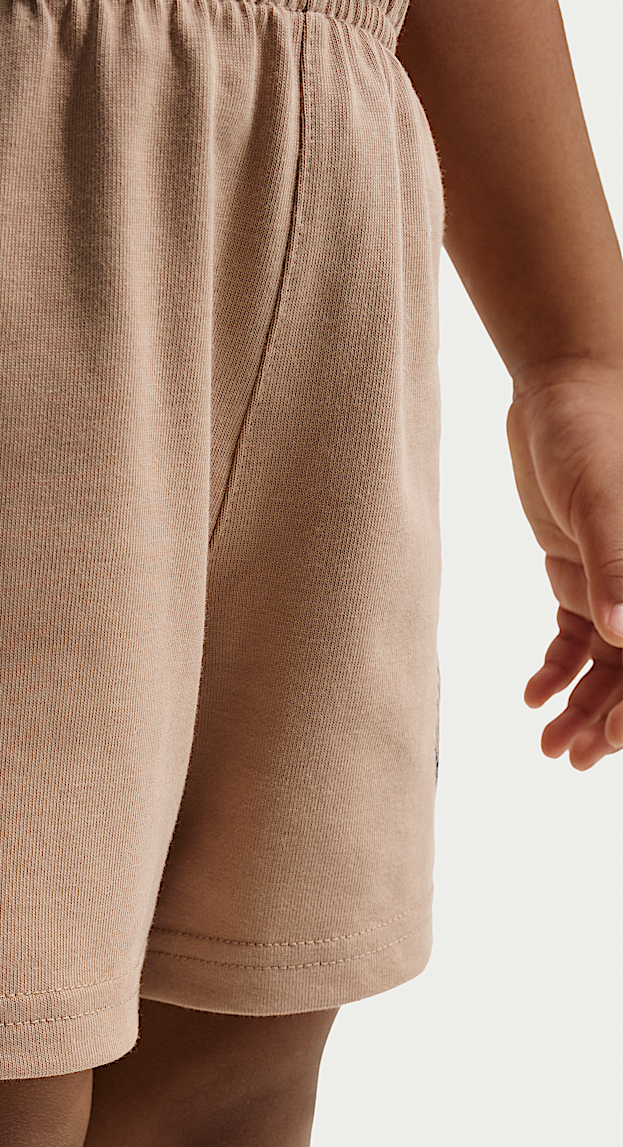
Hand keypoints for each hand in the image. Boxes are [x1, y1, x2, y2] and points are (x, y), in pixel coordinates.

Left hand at [506, 362, 622, 768]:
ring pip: (614, 661)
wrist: (560, 388)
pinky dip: (560, 667)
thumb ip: (617, 567)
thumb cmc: (593, 432)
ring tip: (546, 744)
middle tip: (568, 759)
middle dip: (613, 720)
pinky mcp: (586, 569)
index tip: (614, 743)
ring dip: (584, 705)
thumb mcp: (603, 501)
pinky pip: (581, 634)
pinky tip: (532, 694)